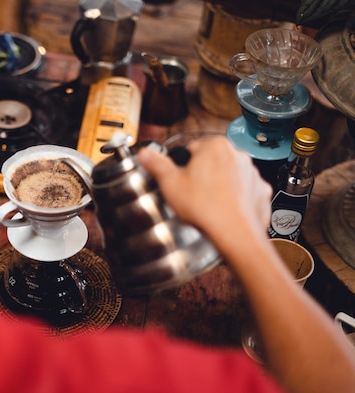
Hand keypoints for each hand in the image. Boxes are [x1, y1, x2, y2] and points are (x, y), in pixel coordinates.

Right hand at [137, 135, 272, 248]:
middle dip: (202, 174)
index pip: (192, 148)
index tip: (180, 178)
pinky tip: (223, 209)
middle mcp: (237, 155)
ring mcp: (251, 173)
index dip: (182, 165)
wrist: (234, 232)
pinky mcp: (260, 191)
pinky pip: (244, 191)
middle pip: (212, 160)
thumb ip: (156, 164)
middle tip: (191, 193)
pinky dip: (235, 198)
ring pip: (229, 175)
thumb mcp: (170, 183)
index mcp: (215, 146)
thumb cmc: (205, 207)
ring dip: (219, 185)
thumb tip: (146, 154)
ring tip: (206, 203)